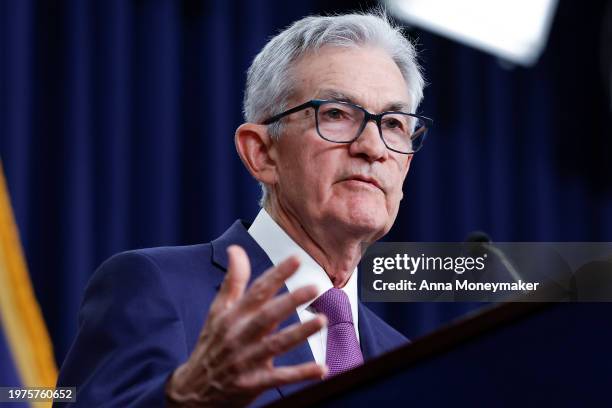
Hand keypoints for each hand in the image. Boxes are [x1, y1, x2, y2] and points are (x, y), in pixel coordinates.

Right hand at [166, 245, 327, 406]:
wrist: (193, 391)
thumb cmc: (211, 345)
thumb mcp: (217, 312)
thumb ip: (233, 281)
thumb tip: (236, 249)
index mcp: (232, 316)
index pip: (257, 291)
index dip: (276, 274)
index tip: (296, 259)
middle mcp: (239, 335)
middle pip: (267, 315)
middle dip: (290, 301)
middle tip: (313, 287)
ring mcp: (246, 360)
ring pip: (276, 344)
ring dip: (300, 333)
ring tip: (321, 320)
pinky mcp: (253, 384)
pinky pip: (280, 378)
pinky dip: (301, 374)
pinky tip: (321, 369)